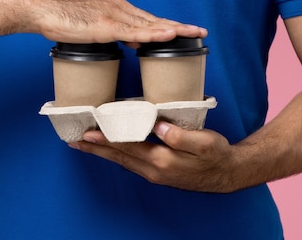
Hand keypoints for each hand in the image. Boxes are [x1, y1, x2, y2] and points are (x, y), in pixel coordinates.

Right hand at [28, 0, 206, 44]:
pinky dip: (152, 33)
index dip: (168, 24)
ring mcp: (113, 15)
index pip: (148, 18)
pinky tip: (167, 35)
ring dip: (173, 28)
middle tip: (200, 31)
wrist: (43, 11)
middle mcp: (119, 7)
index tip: (186, 30)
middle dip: (179, 25)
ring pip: (149, 23)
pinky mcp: (105, 25)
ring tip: (192, 32)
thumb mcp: (95, 27)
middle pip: (154, 18)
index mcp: (117, 7)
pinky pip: (133, 30)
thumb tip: (137, 43)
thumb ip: (117, 33)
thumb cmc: (63, 20)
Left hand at [69, 121, 237, 192]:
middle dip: (96, 148)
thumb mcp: (204, 142)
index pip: (127, 147)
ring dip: (103, 152)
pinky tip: (110, 150)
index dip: (107, 139)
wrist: (227, 174)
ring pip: (122, 161)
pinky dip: (116, 155)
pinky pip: (130, 162)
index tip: (88, 133)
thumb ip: (180, 136)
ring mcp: (155, 173)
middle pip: (119, 156)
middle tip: (74, 141)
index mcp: (162, 161)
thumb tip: (158, 127)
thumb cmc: (216, 154)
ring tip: (84, 145)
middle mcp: (154, 170)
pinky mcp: (158, 172)